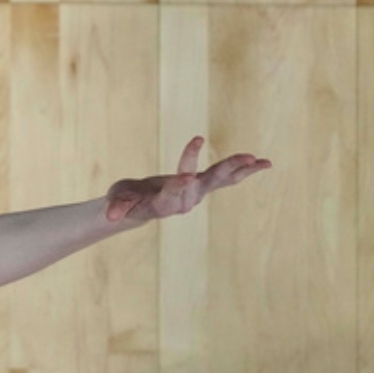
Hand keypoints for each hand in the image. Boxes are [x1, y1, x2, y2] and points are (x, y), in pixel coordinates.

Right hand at [105, 137, 270, 222]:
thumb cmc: (124, 202)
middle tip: (245, 158)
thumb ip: (117, 206)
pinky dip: (242, 168)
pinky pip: (224, 175)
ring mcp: (197, 192)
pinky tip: (260, 161)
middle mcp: (187, 199)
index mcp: (165, 202)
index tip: (187, 176)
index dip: (180, 183)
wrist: (136, 208)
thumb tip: (110, 215)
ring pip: (222, 179)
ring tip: (263, 160)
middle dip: (226, 169)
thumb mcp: (117, 200)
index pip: (175, 191)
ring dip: (241, 169)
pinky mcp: (201, 183)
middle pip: (208, 183)